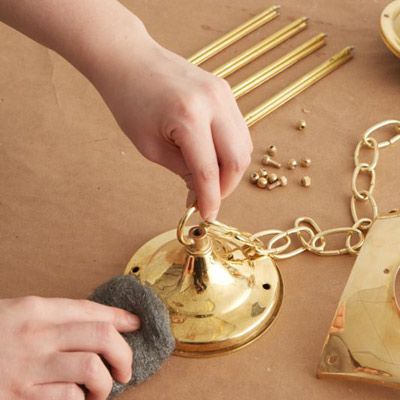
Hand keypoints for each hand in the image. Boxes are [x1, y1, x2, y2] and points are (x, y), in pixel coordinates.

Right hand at [0, 296, 139, 399]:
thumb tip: (103, 321)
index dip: (119, 317)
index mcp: (34, 310)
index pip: (89, 309)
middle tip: (125, 368)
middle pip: (100, 336)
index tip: (136, 324)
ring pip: (90, 369)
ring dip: (104, 383)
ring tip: (100, 389)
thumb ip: (55, 317)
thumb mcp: (17, 315)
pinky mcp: (17, 398)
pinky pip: (67, 399)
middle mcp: (34, 335)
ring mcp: (26, 369)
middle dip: (123, 353)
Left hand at [93, 32, 252, 220]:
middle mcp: (214, 102)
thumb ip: (182, 170)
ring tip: (208, 179)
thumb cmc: (131, 101)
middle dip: (226, 187)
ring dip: (230, 170)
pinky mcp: (226, 91)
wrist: (131, 60)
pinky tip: (212, 158)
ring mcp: (224, 94)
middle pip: (238, 159)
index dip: (210, 199)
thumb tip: (203, 191)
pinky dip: (230, 150)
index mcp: (188, 117)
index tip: (207, 216)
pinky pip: (238, 130)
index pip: (209, 171)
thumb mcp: (150, 146)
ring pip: (244, 145)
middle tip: (208, 198)